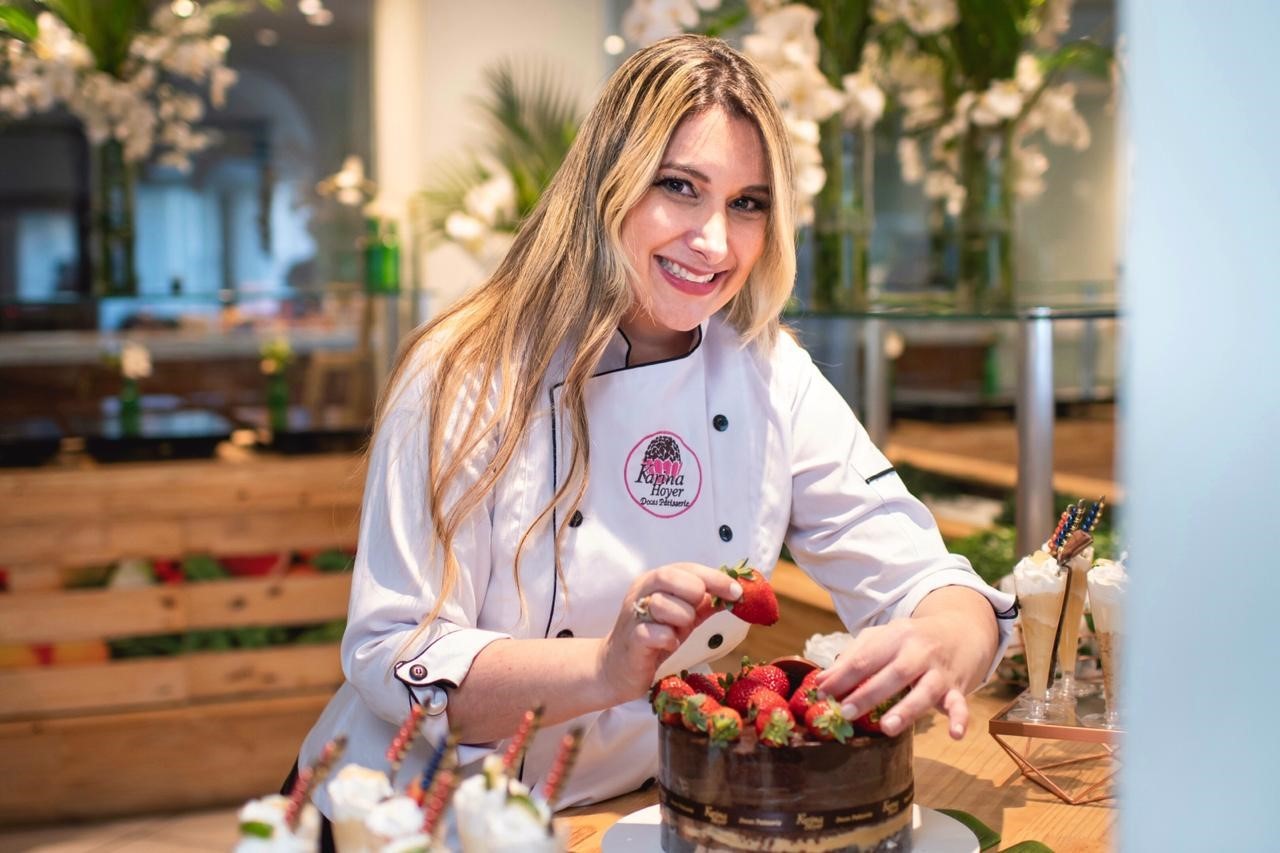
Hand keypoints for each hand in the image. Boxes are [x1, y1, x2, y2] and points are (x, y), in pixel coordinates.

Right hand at [597, 562, 742, 703]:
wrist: (618, 668)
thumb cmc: (654, 637)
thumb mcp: (683, 617)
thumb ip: (705, 603)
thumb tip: (736, 594)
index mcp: (656, 582)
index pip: (686, 568)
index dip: (714, 577)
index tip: (737, 591)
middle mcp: (641, 592)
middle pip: (668, 577)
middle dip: (693, 592)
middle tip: (699, 610)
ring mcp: (633, 615)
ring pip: (661, 604)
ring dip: (681, 617)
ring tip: (680, 631)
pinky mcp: (631, 640)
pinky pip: (652, 633)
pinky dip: (667, 638)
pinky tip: (669, 644)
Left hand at [813, 587, 997, 739]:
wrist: (962, 630)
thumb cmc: (912, 638)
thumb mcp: (882, 638)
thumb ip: (852, 657)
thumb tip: (820, 681)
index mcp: (895, 636)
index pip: (865, 657)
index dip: (842, 676)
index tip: (822, 693)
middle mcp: (918, 652)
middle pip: (893, 673)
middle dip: (869, 694)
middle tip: (846, 712)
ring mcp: (939, 671)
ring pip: (924, 690)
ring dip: (906, 709)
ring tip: (887, 727)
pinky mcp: (957, 688)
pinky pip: (960, 704)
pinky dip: (960, 719)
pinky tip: (955, 735)